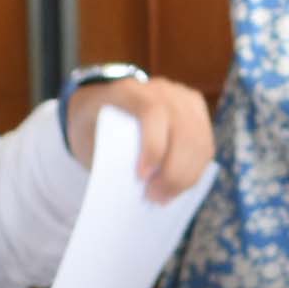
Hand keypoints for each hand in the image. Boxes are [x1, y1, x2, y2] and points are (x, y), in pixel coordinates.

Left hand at [65, 72, 218, 197]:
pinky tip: (178, 187)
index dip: (153, 146)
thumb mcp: (84, 137)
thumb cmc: (91, 125)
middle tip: (155, 198)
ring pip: (199, 141)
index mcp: (129, 89)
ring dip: (187, 176)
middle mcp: (161, 89)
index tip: (142, 176)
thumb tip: (131, 188)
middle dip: (173, 172)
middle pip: (182, 130)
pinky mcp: (196, 111)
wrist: (102, 105)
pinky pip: (204, 146)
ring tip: (165, 197)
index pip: (152, 112)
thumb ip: (105, 156)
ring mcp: (182, 98)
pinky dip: (195, 171)